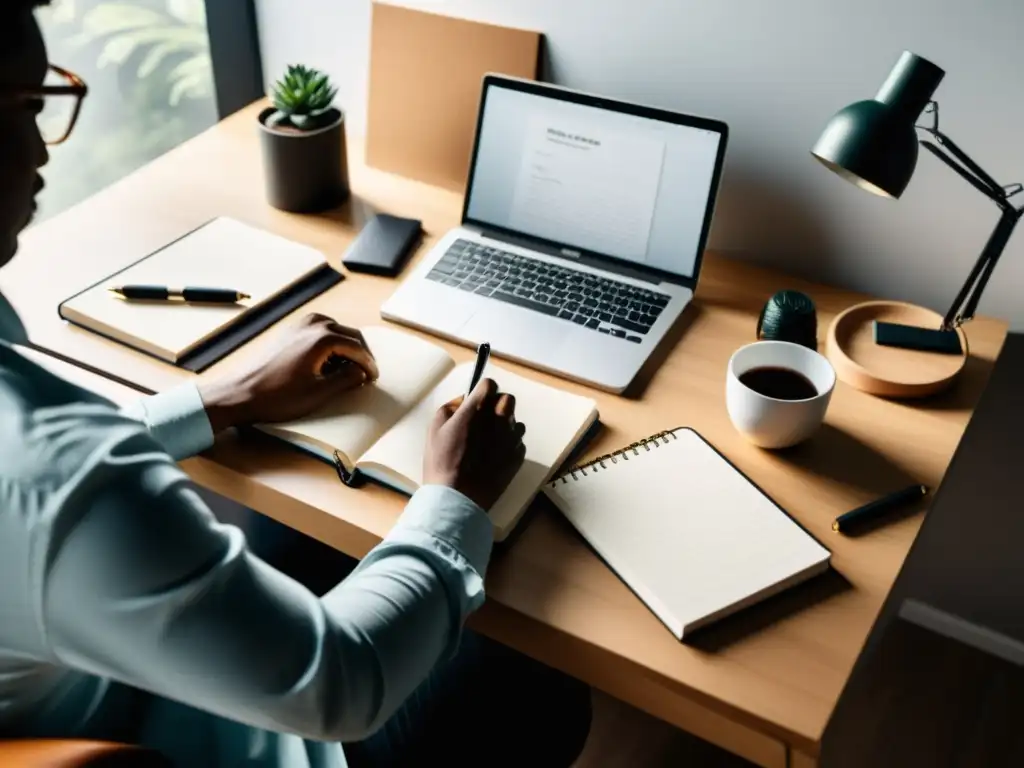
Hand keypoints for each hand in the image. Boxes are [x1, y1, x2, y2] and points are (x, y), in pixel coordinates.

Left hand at [198, 314, 378, 432]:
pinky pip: (320, 332)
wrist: (240, 393)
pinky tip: (328, 364)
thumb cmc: (276, 396)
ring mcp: (299, 325)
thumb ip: (346, 380)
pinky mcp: (289, 332)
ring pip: (335, 331)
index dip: (369, 364)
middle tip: (365, 374)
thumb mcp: (319, 393)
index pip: (357, 347)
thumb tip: (361, 372)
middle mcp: (312, 325)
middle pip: (349, 334)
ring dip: (346, 348)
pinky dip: (330, 345)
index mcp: (322, 338)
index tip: (373, 378)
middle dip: (360, 354)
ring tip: (348, 370)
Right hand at [423, 378, 526, 510]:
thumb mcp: (434, 429)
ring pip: (515, 421)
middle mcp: (499, 420)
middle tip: (483, 419)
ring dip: (504, 425)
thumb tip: (463, 401)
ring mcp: (511, 439)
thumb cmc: (442, 463)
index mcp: (477, 410)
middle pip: (507, 399)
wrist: (459, 498)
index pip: (489, 385)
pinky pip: (518, 442)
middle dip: (496, 404)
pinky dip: (508, 445)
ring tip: (488, 442)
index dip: (482, 390)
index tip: (477, 398)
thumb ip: (450, 407)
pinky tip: (493, 457)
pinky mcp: (518, 456)